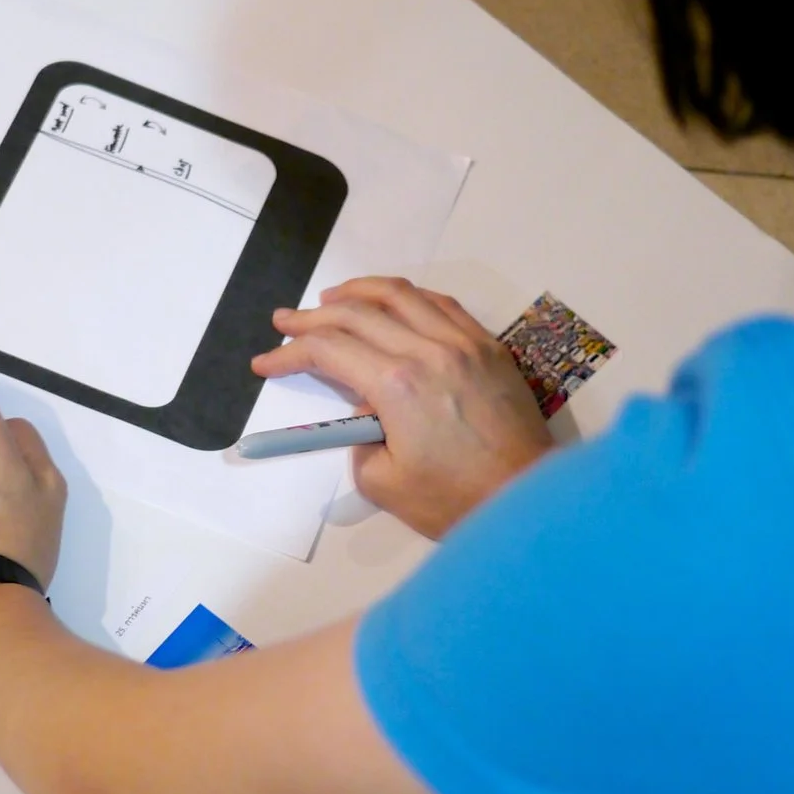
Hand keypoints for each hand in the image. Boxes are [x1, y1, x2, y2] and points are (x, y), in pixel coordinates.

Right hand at [252, 277, 551, 537]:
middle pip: (357, 315)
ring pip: (401, 296)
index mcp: (398, 385)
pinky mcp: (488, 347)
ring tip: (332, 299)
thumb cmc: (456, 501)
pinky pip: (441, 304)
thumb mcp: (383, 483)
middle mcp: (429, 351)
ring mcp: (464, 343)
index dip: (289, 353)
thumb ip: (359, 438)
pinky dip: (407, 298)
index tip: (266, 363)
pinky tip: (391, 304)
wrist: (528, 500)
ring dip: (358, 292)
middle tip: (285, 322)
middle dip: (311, 318)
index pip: (329, 350)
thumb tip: (366, 411)